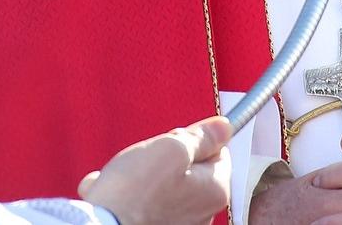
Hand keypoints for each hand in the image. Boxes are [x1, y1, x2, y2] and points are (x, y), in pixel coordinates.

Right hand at [79, 116, 231, 224]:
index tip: (171, 142)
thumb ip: (201, 137)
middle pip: (190, 168)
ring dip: (142, 177)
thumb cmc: (134, 194)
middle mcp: (204, 213)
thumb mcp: (171, 149)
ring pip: (165, 185)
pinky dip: (132, 197)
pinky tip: (118, 195)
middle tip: (146, 161)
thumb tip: (223, 127)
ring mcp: (181, 223)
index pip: (217, 150)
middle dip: (165, 159)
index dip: (191, 139)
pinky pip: (147, 203)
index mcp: (215, 190)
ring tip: (125, 180)